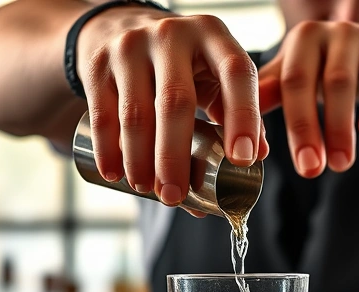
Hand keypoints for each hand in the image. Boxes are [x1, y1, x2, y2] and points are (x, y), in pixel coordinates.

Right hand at [76, 7, 267, 213]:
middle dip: (176, 157)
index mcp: (214, 35)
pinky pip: (102, 112)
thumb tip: (259, 156)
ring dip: (140, 159)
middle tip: (176, 197)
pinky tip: (114, 173)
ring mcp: (131, 45)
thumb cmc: (184, 63)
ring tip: (147, 189)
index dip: (243, 117)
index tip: (242, 160)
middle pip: (176, 102)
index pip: (236, 73)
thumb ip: (238, 109)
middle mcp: (173, 34)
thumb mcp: (216, 72)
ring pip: (136, 112)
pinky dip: (108, 149)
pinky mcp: (99, 62)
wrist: (125, 27)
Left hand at [258, 21, 358, 176]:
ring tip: (341, 164)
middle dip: (302, 130)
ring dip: (338, 127)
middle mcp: (322, 34)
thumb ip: (274, 96)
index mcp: (296, 45)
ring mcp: (358, 36)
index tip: (255, 160)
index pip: (272, 86)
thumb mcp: (307, 83)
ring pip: (339, 82)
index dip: (261, 122)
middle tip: (307, 170)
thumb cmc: (344, 77)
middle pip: (301, 83)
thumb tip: (239, 131)